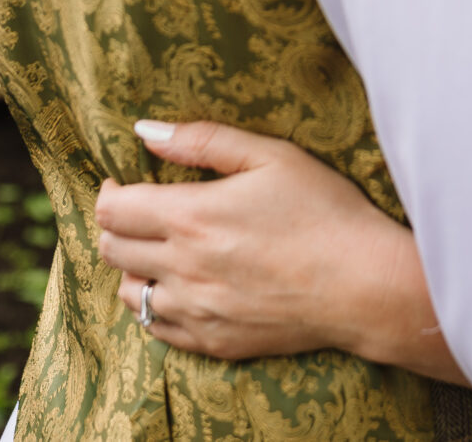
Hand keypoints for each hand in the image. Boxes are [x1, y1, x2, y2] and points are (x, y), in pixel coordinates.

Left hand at [95, 120, 460, 381]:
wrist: (364, 285)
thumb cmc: (325, 211)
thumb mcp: (271, 156)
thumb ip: (203, 140)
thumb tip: (144, 130)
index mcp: (191, 217)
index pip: (112, 210)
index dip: (108, 192)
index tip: (122, 182)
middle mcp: (183, 268)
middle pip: (112, 250)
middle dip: (116, 226)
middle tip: (140, 213)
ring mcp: (196, 311)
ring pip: (128, 294)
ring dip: (133, 268)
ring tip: (159, 252)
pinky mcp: (213, 341)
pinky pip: (157, 329)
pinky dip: (155, 306)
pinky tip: (179, 289)